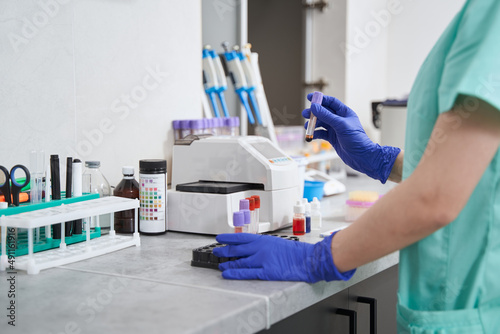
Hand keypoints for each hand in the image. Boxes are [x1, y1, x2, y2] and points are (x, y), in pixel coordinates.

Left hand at [212, 233, 354, 282]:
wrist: (306, 259)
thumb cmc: (294, 252)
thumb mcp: (275, 242)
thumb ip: (263, 244)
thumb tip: (251, 247)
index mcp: (262, 239)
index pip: (240, 237)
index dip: (228, 238)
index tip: (219, 238)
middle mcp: (259, 248)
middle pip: (237, 249)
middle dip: (225, 250)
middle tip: (216, 251)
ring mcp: (261, 260)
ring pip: (239, 261)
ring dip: (227, 263)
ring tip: (219, 264)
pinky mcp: (265, 272)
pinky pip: (246, 272)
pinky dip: (235, 273)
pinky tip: (226, 273)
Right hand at [302, 93, 400, 182]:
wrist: (361, 156)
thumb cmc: (357, 139)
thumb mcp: (340, 125)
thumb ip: (326, 116)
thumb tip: (315, 107)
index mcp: (345, 113)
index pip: (331, 102)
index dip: (321, 99)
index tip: (310, 97)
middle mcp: (339, 120)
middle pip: (324, 112)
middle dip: (314, 113)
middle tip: (305, 114)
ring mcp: (335, 129)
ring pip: (321, 123)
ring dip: (313, 124)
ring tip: (307, 126)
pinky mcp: (332, 138)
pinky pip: (321, 133)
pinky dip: (315, 134)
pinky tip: (311, 135)